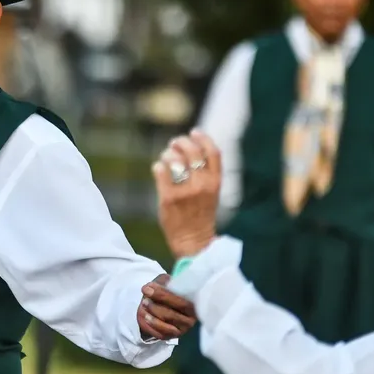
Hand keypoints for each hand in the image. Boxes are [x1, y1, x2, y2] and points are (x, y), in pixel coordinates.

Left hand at [138, 273, 196, 339]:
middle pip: (172, 315)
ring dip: (151, 314)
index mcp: (194, 306)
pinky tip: (144, 315)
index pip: (181, 302)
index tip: (148, 287)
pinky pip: (159, 333)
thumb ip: (160, 284)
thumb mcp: (167, 284)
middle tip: (145, 297)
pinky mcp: (170, 336)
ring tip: (143, 304)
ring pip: (164, 325)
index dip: (163, 295)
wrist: (163, 306)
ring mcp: (181, 330)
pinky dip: (150, 324)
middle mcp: (190, 320)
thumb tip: (147, 288)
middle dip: (156, 305)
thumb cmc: (168, 293)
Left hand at [152, 129, 220, 258]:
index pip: (213, 152)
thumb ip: (204, 173)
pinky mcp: (169, 198)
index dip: (203, 138)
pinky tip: (158, 170)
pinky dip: (158, 167)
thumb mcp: (211, 192)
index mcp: (215, 182)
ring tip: (166, 158)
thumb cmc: (200, 214)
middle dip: (180, 142)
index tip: (194, 132)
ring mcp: (185, 191)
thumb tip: (190, 147)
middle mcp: (202, 185)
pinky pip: (160, 171)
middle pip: (191, 151)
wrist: (193, 241)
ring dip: (167, 154)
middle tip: (174, 143)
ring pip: (174, 159)